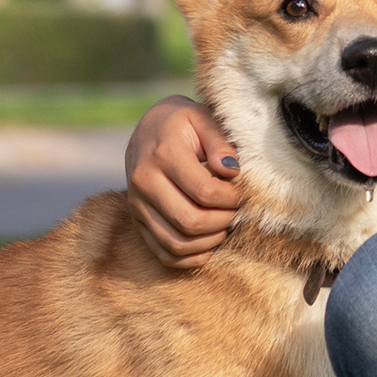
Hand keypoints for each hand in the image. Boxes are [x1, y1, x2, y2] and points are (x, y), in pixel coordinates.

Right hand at [125, 96, 241, 269]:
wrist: (148, 128)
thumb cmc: (183, 122)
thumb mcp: (202, 118)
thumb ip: (220, 141)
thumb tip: (231, 170)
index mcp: (163, 155)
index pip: (205, 192)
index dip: (231, 199)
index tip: (241, 193)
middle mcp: (144, 182)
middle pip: (190, 221)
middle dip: (222, 222)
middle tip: (235, 212)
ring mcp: (136, 204)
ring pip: (176, 242)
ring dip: (208, 242)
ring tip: (224, 227)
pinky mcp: (136, 220)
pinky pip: (162, 252)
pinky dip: (188, 258)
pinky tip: (207, 247)